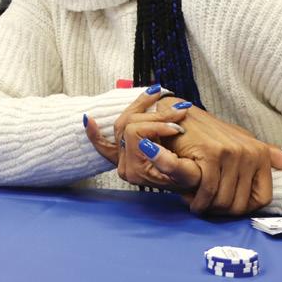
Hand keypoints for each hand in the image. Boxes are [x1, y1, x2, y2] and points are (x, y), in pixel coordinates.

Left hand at [84, 87, 199, 190]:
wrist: (193, 185)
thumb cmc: (192, 179)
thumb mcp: (188, 173)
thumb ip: (168, 163)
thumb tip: (147, 145)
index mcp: (136, 170)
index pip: (135, 132)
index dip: (158, 125)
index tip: (178, 126)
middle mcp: (124, 166)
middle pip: (127, 124)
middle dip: (154, 115)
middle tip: (178, 113)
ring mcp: (121, 160)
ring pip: (121, 123)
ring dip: (140, 107)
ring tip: (159, 96)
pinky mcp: (123, 155)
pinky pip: (103, 144)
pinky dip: (95, 132)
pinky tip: (88, 119)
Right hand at [144, 106, 281, 215]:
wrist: (180, 116)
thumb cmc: (210, 133)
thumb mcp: (242, 141)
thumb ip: (269, 155)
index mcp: (261, 153)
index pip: (263, 198)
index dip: (244, 209)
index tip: (228, 207)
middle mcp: (250, 153)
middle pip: (241, 203)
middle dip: (221, 211)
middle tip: (206, 207)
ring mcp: (232, 153)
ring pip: (224, 199)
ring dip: (207, 207)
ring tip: (196, 202)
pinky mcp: (212, 154)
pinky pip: (208, 190)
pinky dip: (198, 200)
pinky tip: (190, 199)